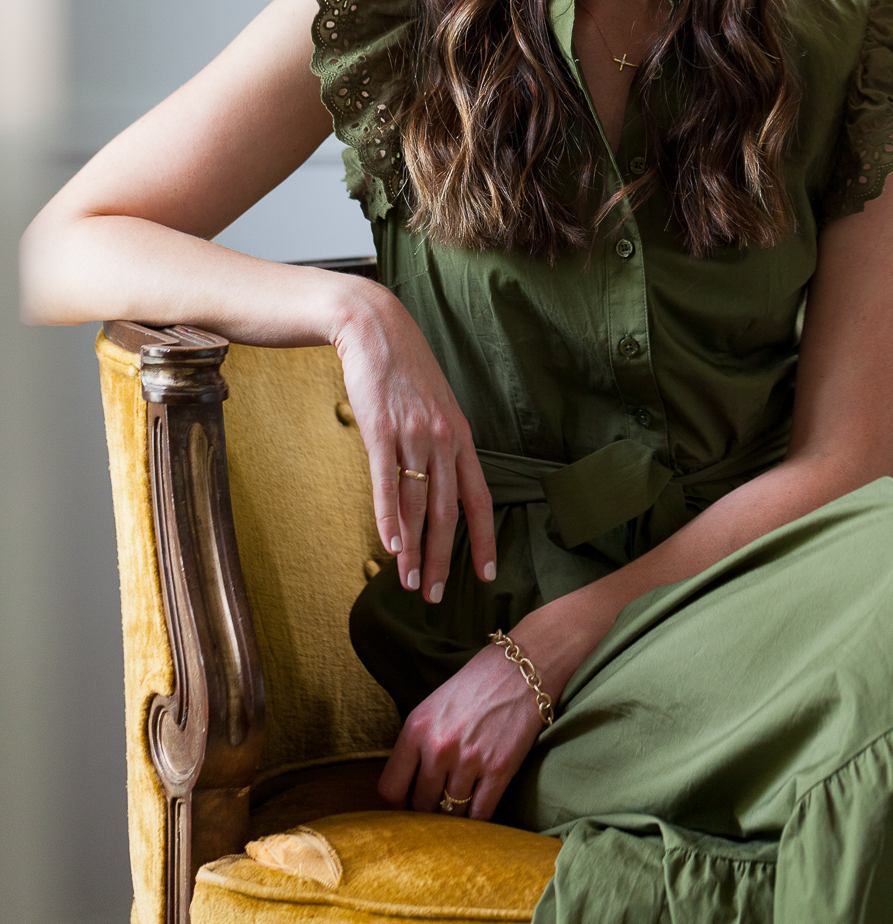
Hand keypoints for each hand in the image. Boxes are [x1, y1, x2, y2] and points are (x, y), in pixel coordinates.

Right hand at [328, 277, 495, 601]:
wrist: (374, 327)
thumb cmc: (402, 369)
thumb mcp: (433, 404)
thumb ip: (439, 442)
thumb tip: (436, 483)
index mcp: (459, 435)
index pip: (479, 496)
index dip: (484, 538)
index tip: (487, 574)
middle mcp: (442, 438)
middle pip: (448, 511)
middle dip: (444, 559)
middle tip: (435, 596)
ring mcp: (413, 434)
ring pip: (418, 505)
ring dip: (414, 550)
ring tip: (409, 582)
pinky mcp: (381, 429)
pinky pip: (387, 482)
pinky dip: (390, 518)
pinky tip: (390, 546)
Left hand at [377, 643, 545, 819]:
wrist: (520, 670)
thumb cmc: (474, 686)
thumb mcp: (432, 707)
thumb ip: (416, 746)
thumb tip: (407, 789)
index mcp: (416, 729)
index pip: (390, 789)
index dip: (398, 804)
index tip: (408, 804)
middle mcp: (438, 748)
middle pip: (421, 806)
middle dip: (428, 809)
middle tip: (438, 804)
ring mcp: (469, 760)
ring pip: (452, 813)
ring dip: (455, 813)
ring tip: (459, 804)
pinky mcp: (499, 769)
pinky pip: (480, 814)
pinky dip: (478, 819)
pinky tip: (478, 810)